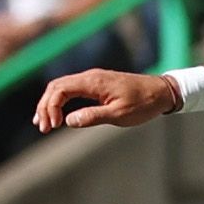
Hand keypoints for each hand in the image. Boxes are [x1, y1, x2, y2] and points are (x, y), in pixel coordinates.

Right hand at [34, 67, 180, 130]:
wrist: (161, 92)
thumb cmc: (143, 104)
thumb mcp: (119, 114)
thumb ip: (93, 116)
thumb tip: (68, 121)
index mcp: (93, 82)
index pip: (60, 90)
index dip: (50, 107)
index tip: (52, 126)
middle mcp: (90, 76)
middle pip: (56, 86)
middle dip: (45, 106)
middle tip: (42, 127)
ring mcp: (93, 79)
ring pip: (62, 87)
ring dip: (50, 103)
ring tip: (44, 122)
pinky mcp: (97, 84)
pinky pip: (72, 89)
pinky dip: (61, 101)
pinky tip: (59, 114)